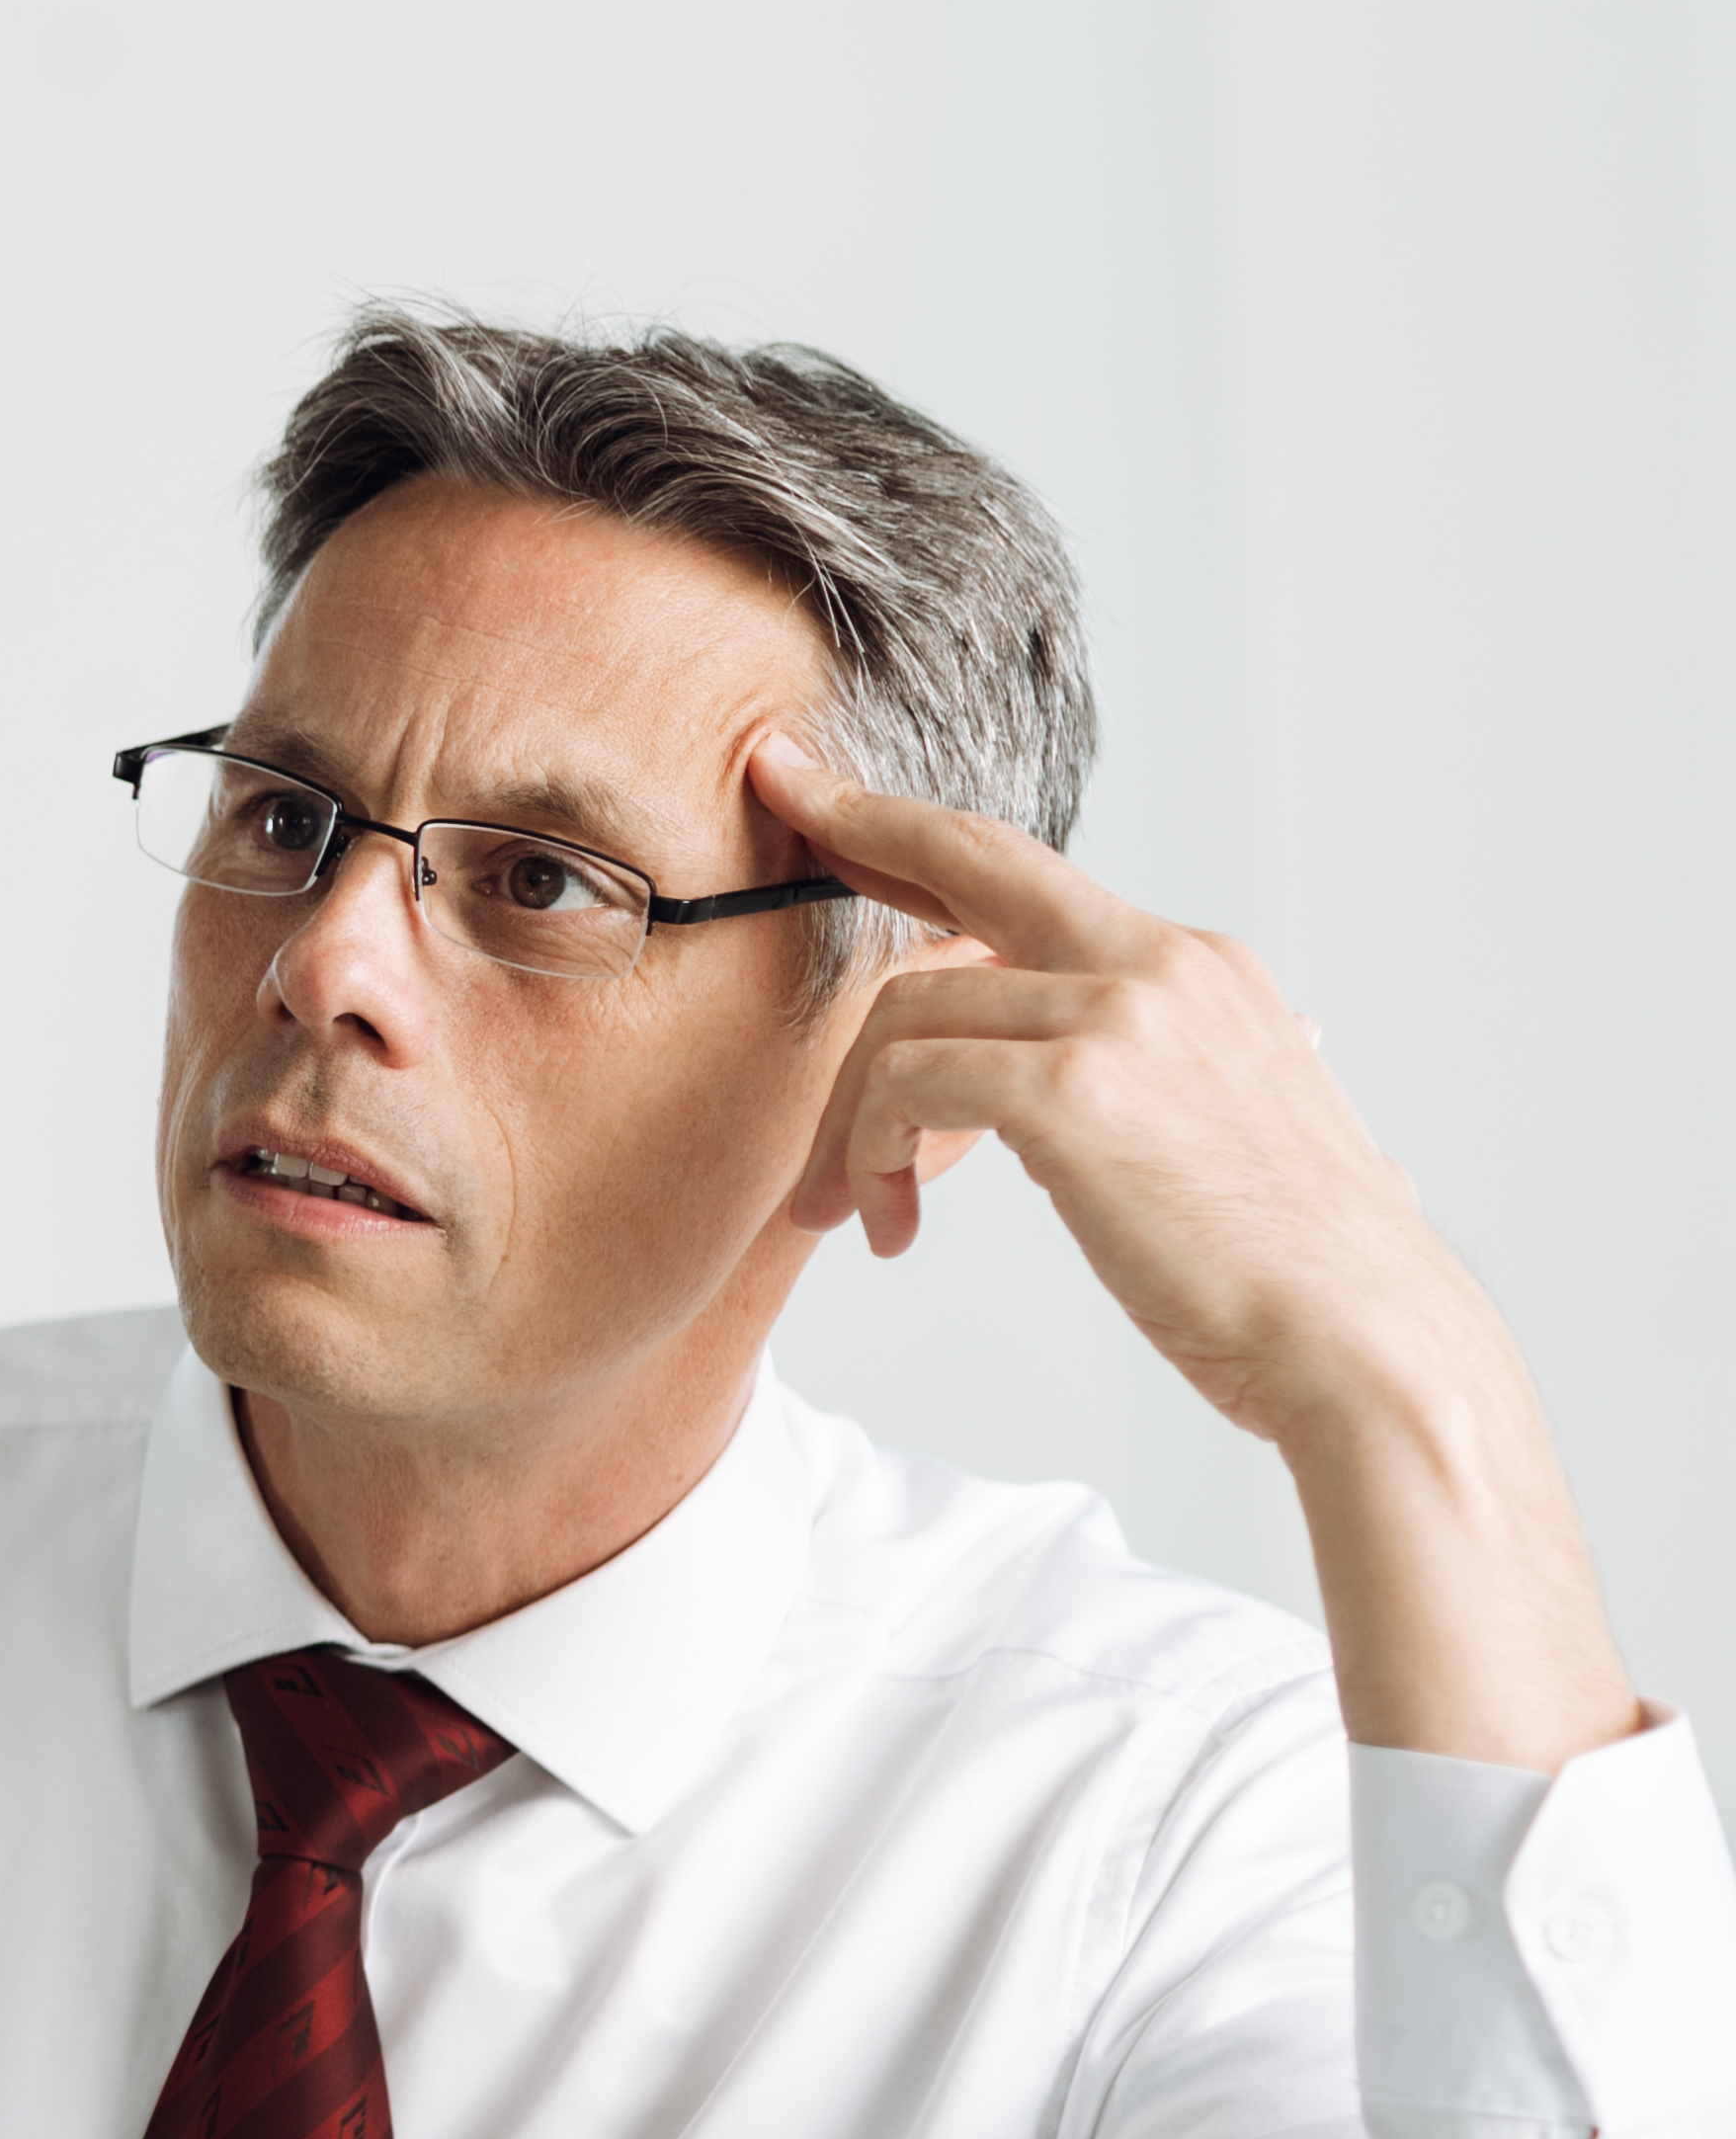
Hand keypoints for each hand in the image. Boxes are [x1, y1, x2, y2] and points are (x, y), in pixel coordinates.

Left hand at [747, 740, 1638, 1768]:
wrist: (1368, 1348)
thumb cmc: (1294, 1277)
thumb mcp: (1235, 1134)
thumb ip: (1165, 1077)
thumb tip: (1109, 1084)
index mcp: (1199, 970)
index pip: (1028, 872)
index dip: (918, 825)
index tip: (828, 791)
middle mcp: (1163, 965)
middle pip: (968, 858)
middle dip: (856, 819)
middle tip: (769, 795)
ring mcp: (1122, 1015)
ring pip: (905, 1014)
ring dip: (851, 1121)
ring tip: (861, 1213)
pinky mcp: (1074, 1088)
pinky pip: (905, 1087)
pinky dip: (868, 1156)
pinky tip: (893, 1228)